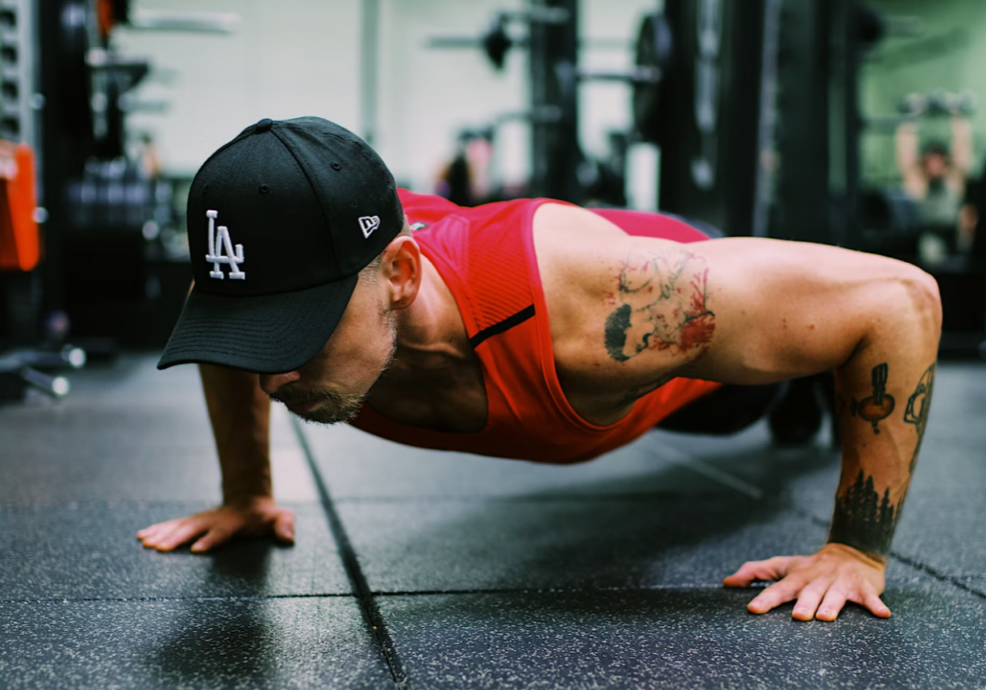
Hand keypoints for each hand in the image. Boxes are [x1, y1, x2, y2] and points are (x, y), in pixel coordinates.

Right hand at [137, 496, 294, 552]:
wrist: (250, 500)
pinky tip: (141, 536)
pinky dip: (157, 530)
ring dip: (161, 534)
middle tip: (159, 548)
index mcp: (233, 522)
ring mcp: (201, 520)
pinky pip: (172, 526)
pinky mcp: (192, 522)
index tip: (197, 549)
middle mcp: (213, 519)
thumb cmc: (266, 516)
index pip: (221, 532)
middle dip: (176, 538)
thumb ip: (284, 526)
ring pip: (178, 526)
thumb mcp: (280, 518)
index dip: (210, 540)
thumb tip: (289, 538)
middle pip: (193, 529)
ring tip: (144, 542)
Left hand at [723, 543, 890, 620]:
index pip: (779, 588)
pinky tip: (883, 615)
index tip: (753, 608)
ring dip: (831, 605)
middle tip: (798, 616)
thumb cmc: (810, 566)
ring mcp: (840, 582)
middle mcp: (817, 580)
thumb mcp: (782, 566)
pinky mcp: (863, 586)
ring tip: (826, 618)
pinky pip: (870, 597)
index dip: (766, 598)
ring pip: (835, 595)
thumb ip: (755, 572)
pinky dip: (876, 604)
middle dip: (804, 603)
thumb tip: (727, 583)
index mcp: (797, 577)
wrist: (850, 552)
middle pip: (809, 593)